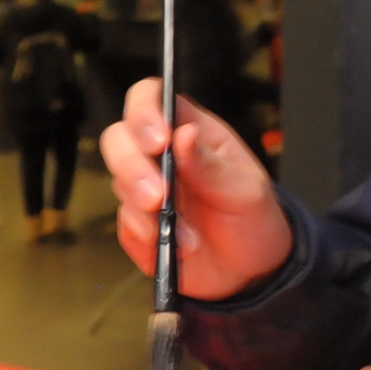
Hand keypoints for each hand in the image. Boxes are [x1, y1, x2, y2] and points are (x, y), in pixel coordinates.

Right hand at [99, 79, 292, 296]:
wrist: (250, 272)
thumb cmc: (253, 218)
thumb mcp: (247, 191)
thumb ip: (212, 166)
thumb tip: (184, 134)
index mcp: (192, 132)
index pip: (153, 97)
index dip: (144, 110)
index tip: (159, 140)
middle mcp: (161, 155)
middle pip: (119, 137)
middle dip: (133, 166)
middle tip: (159, 196)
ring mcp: (145, 188)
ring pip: (118, 181)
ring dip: (146, 210)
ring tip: (184, 234)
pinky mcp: (136, 223)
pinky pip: (124, 222)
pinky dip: (146, 235)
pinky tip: (175, 246)